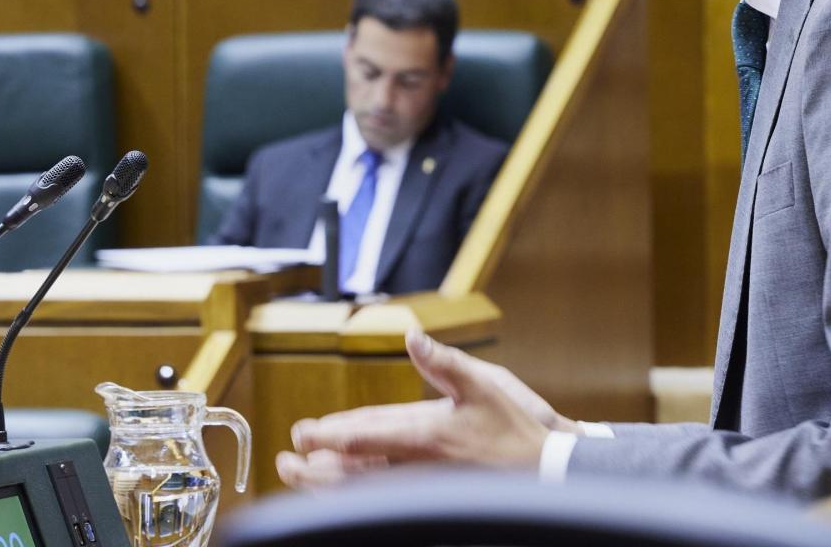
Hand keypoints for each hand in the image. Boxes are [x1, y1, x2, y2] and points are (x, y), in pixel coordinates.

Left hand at [276, 329, 577, 487]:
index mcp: (426, 435)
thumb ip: (444, 362)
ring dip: (330, 484)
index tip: (301, 433)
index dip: (329, 435)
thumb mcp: (483, 385)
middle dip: (316, 469)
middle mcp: (417, 466)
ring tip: (304, 476)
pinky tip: (346, 487)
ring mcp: (423, 484)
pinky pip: (382, 495)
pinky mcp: (429, 494)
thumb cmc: (514, 429)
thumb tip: (413, 335)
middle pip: (354, 472)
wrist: (544, 473)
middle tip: (286, 463)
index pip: (365, 436)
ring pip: (364, 489)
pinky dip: (357, 491)